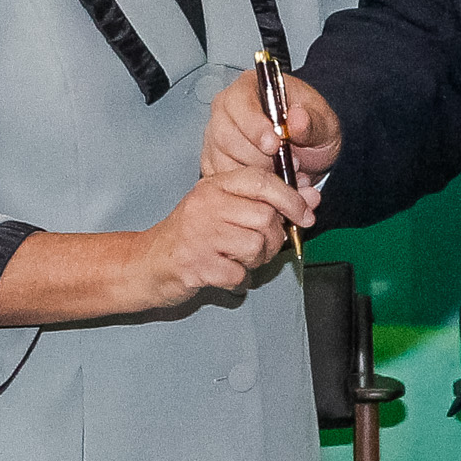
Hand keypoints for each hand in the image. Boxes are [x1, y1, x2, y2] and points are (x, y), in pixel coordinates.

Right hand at [134, 167, 308, 305]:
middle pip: (264, 218)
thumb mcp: (224, 208)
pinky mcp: (197, 265)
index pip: (261, 180)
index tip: (305, 214)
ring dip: (255, 261)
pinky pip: (239, 274)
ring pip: (255, 246)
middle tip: (259, 248)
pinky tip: (226, 274)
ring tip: (238, 260)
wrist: (148, 264)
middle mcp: (206, 205)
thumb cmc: (191, 236)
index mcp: (214, 186)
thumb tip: (312, 197)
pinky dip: (238, 280)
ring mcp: (200, 235)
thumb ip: (267, 202)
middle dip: (272, 239)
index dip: (291, 198)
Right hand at [200, 70, 340, 202]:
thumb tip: (297, 120)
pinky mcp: (214, 161)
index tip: (274, 145)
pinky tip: (270, 183)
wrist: (308, 151)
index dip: (254, 125)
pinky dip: (248, 189)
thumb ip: (313, 122)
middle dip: (259, 156)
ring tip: (283, 171)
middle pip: (226, 136)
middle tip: (288, 161)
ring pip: (224, 162)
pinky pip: (224, 180)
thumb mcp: (324, 123)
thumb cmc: (311, 127)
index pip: (238, 102)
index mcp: (249, 87)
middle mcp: (226, 109)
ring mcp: (216, 136)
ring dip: (256, 174)